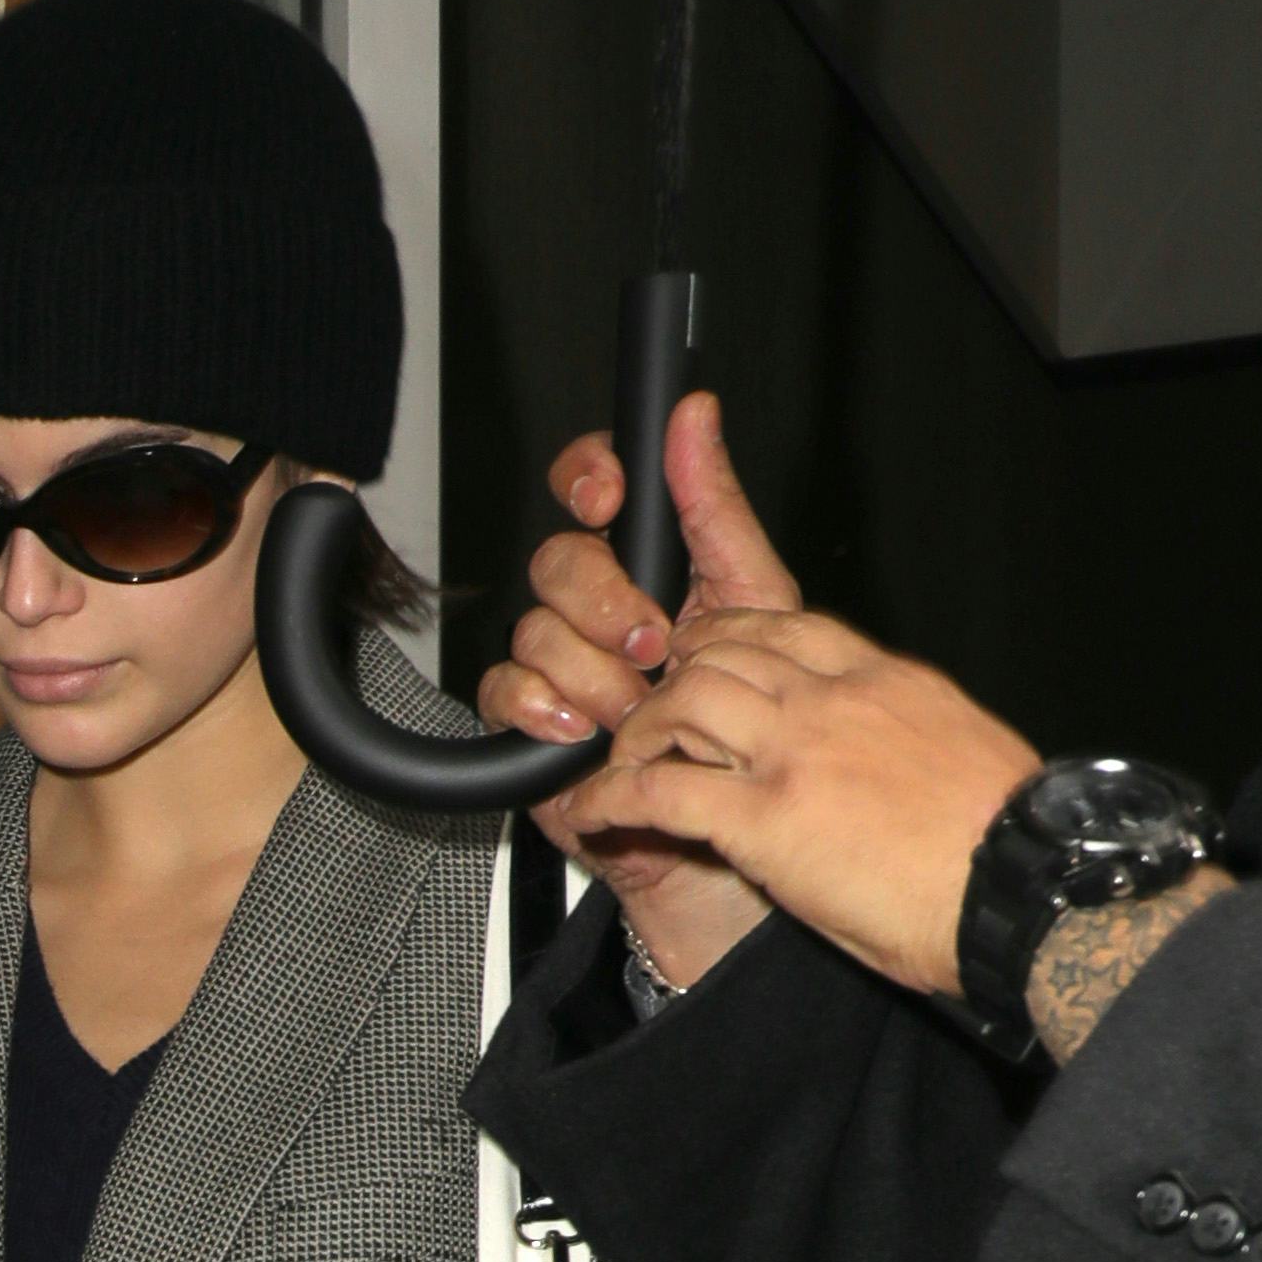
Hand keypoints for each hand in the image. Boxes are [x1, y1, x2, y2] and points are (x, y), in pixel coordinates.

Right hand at [476, 393, 799, 991]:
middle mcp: (597, 614)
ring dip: (593, 673)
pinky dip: (544, 711)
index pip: (590, 491)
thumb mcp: (756, 605)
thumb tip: (694, 417)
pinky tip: (585, 732)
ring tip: (639, 709)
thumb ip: (716, 510)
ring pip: (536, 632)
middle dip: (606, 600)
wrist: (730, 844)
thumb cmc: (753, 729)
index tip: (612, 500)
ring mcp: (563, 672)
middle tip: (655, 643)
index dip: (588, 480)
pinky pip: (505, 696)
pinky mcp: (533, 732)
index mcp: (647, 568)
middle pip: (556, 563)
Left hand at [589, 617, 1041, 1004]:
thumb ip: (906, 740)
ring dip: (639, 731)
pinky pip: (661, 789)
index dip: (729, 638)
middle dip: (672, 677)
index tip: (705, 659)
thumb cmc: (1003, 845)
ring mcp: (794, 752)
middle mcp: (834, 698)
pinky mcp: (764, 818)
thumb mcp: (957, 758)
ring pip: (682, 700)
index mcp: (885, 679)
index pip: (787, 626)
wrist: (1022, 887)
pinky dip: (614, 796)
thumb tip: (889, 761)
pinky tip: (595, 811)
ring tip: (624, 762)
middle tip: (650, 714)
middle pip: (722, 649)